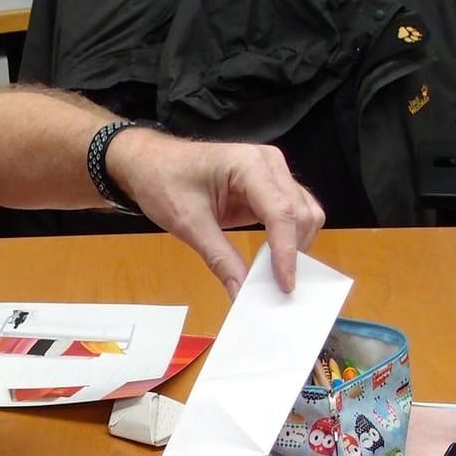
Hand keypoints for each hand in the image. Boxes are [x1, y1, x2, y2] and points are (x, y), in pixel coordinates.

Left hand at [107, 128, 325, 295]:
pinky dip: (289, 240)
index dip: (286, 251)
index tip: (284, 285)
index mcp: (249, 164)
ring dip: (297, 246)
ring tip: (276, 277)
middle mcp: (269, 165)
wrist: (151, 164)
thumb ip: (219, 257)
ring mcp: (273, 175)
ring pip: (305, 214)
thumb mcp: (188, 223)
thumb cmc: (164, 181)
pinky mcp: (268, 189)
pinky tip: (273, 262)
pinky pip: (292, 215)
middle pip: (301, 213)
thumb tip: (240, 291)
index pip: (281, 212)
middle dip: (295, 251)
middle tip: (278, 288)